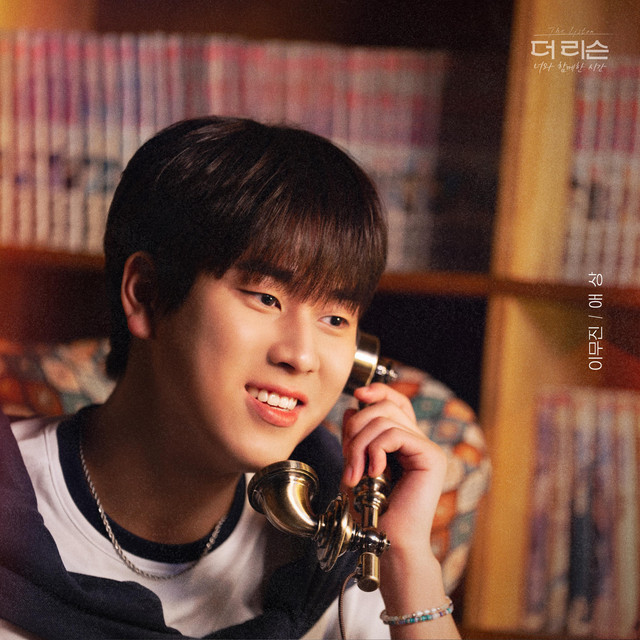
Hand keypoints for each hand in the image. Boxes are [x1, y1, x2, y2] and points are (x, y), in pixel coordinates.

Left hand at [340, 383, 446, 556]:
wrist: (387, 542)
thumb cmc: (371, 512)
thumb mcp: (356, 466)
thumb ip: (356, 438)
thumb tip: (352, 408)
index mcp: (406, 442)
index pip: (396, 402)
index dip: (378, 391)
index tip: (357, 395)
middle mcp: (420, 442)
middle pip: (386, 406)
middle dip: (357, 427)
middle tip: (348, 460)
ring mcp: (428, 449)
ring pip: (385, 419)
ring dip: (360, 444)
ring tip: (355, 474)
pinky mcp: (431, 457)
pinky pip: (395, 434)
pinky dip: (374, 450)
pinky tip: (373, 472)